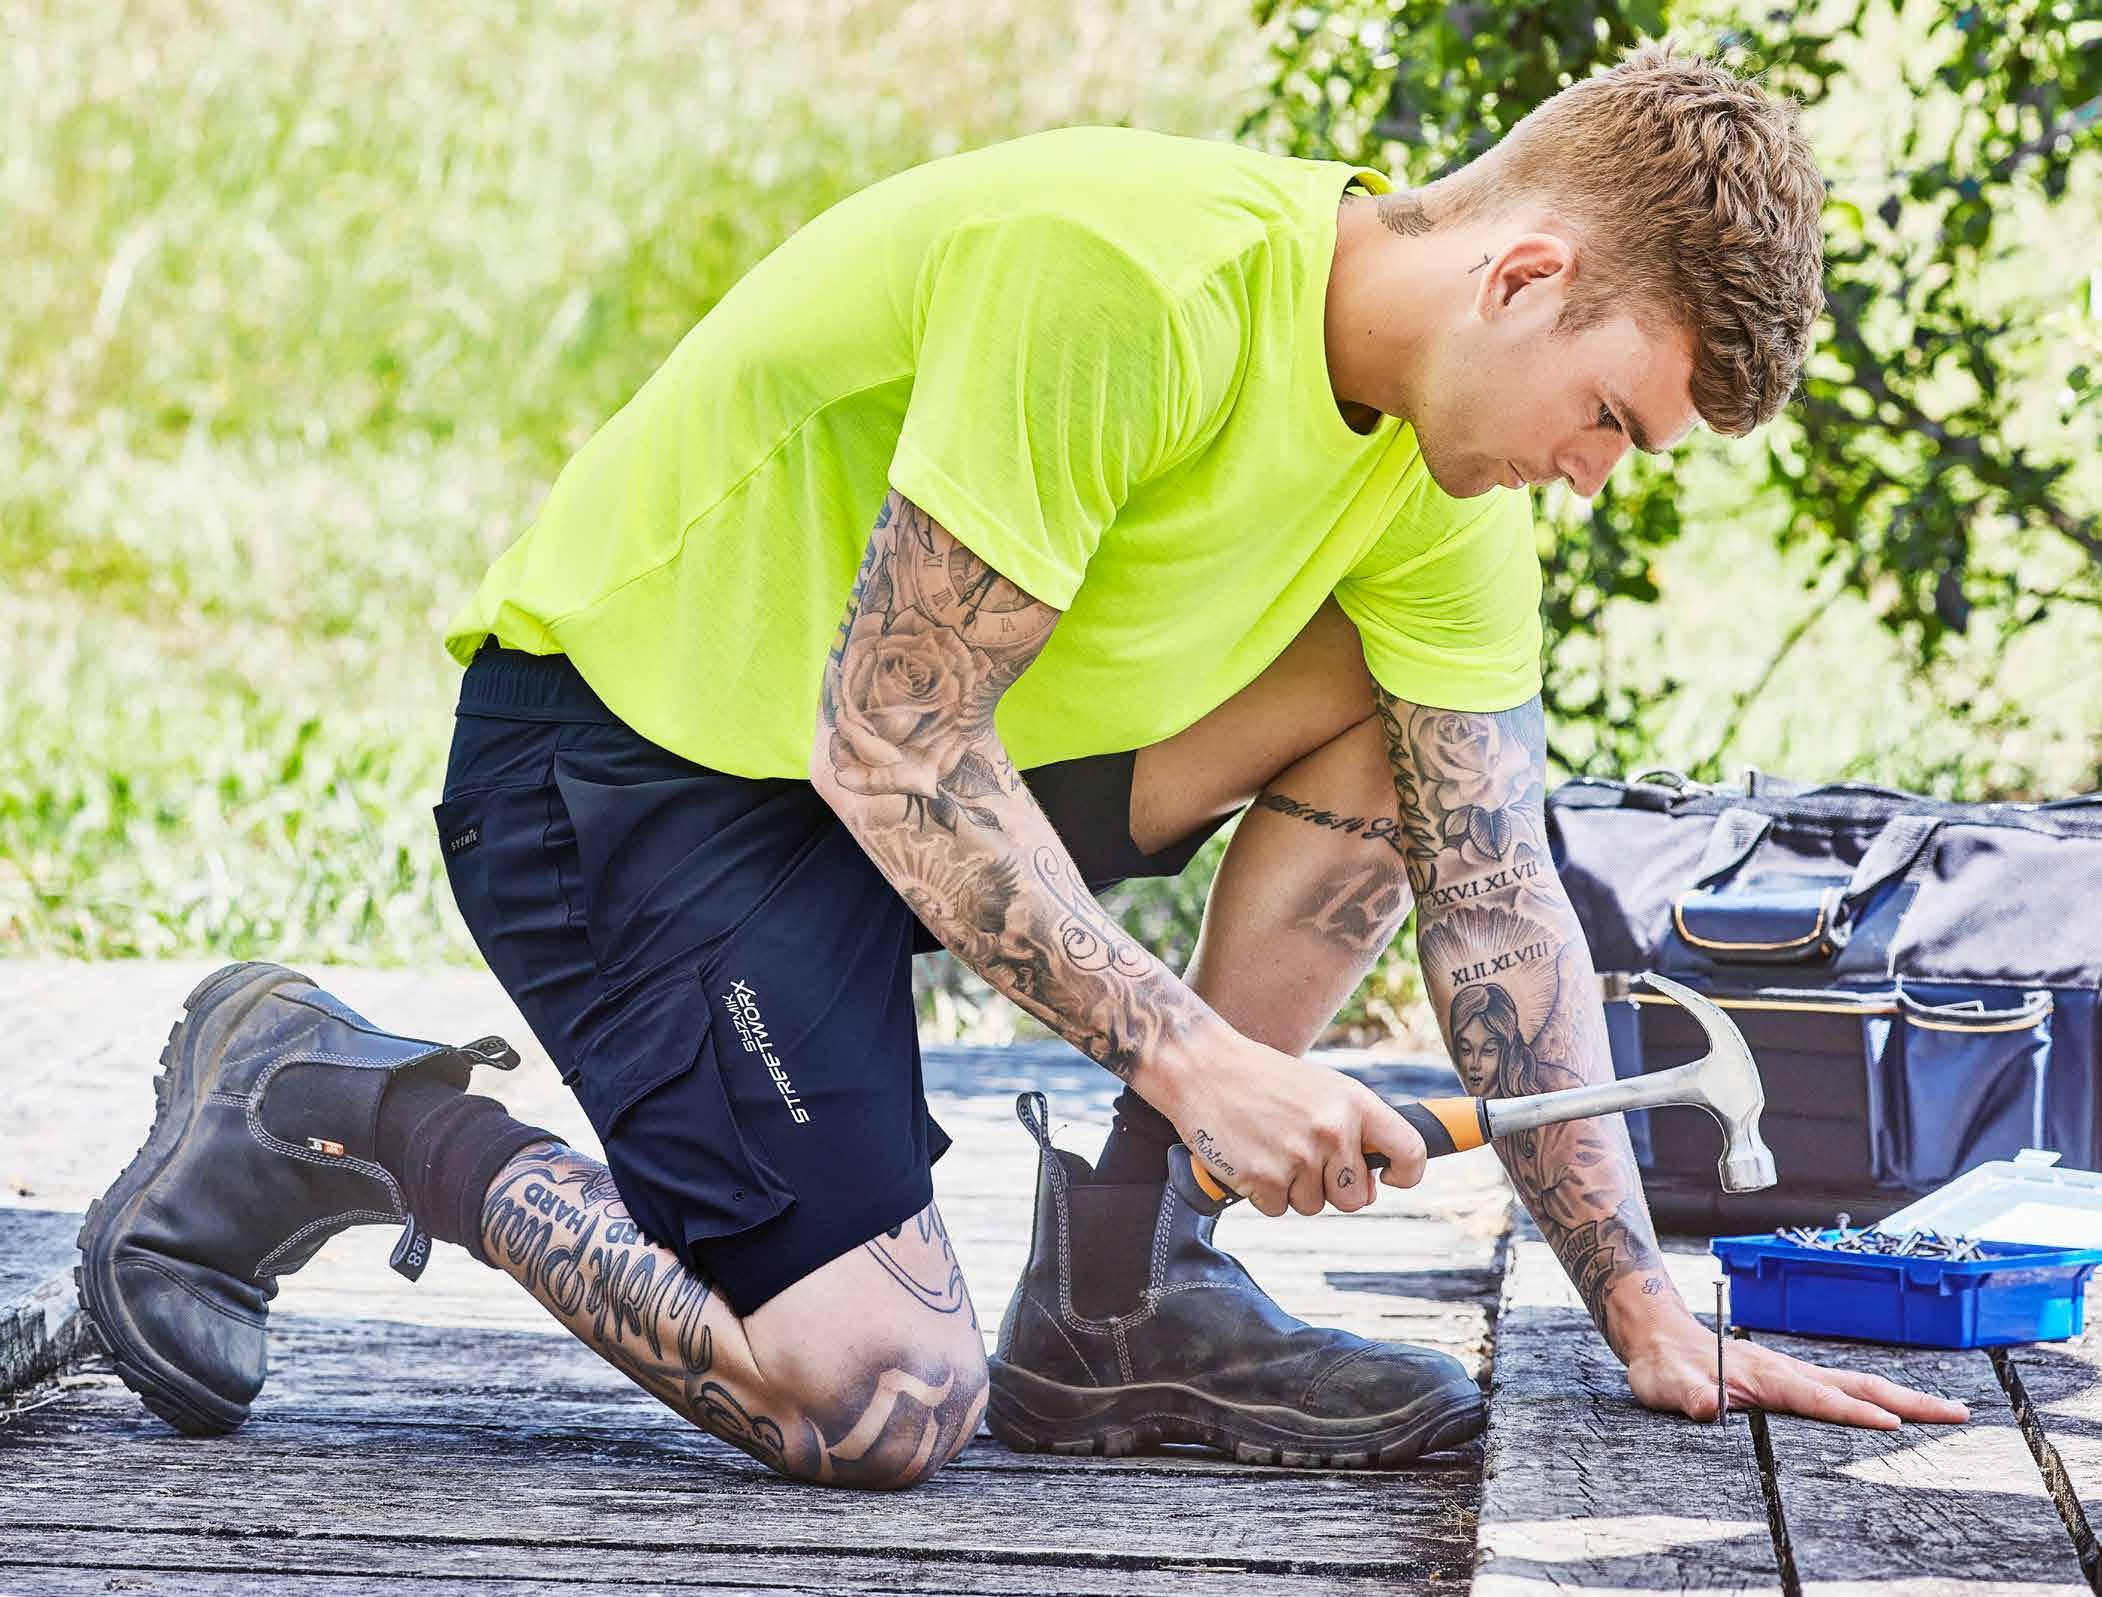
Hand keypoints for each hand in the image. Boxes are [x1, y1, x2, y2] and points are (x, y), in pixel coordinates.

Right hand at [1154, 1037, 1427, 1217]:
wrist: (1202, 1068)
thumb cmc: (1264, 1080)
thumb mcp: (1321, 1089)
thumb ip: (1353, 1130)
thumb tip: (1370, 1186)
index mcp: (1354, 1103)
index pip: (1410, 1151)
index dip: (1406, 1174)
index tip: (1387, 1178)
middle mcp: (1332, 1131)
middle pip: (1356, 1198)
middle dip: (1333, 1189)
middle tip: (1302, 1157)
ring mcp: (1298, 1157)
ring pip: (1313, 1206)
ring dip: (1293, 1189)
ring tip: (1270, 1147)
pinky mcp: (1264, 1179)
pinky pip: (1278, 1209)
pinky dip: (1263, 1193)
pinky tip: (1250, 1158)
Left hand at [1623, 1313, 1969, 1428]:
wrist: (1659, 1338)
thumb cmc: (1663, 1366)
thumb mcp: (1665, 1384)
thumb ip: (1687, 1395)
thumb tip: (1708, 1407)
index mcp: (1764, 1377)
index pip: (1818, 1398)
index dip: (1853, 1412)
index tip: (1893, 1425)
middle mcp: (1787, 1372)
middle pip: (1857, 1385)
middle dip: (1907, 1401)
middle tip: (1956, 1413)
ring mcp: (1792, 1373)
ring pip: (1856, 1384)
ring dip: (1902, 1397)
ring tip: (1948, 1411)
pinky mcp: (1789, 1379)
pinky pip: (1842, 1388)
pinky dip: (1878, 1396)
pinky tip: (1897, 1409)